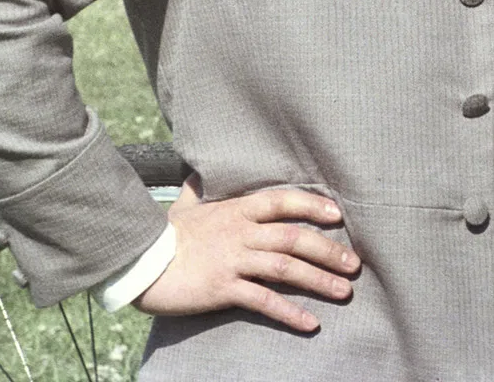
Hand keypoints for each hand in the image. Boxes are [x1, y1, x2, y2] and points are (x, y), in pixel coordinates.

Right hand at [136, 180, 360, 331]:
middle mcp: (240, 233)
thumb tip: (197, 171)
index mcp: (236, 210)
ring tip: (344, 291)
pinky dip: (289, 312)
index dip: (312, 206)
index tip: (338, 215)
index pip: (283, 201)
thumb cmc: (164, 235)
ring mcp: (233, 261)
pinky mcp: (224, 289)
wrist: (139, 263)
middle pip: (294, 237)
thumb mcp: (185, 206)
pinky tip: (310, 323)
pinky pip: (263, 301)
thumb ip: (198, 189)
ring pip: (286, 268)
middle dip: (328, 250)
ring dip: (318, 280)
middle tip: (354, 264)